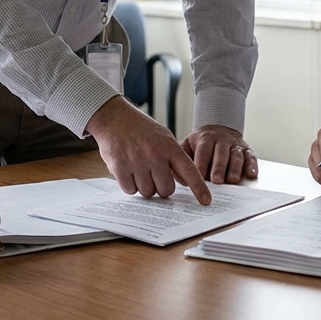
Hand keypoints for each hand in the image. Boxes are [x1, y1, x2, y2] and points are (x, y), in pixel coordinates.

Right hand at [85, 96, 211, 204]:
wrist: (114, 118)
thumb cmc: (141, 129)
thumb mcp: (164, 138)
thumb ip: (174, 159)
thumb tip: (185, 181)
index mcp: (169, 147)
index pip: (189, 171)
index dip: (199, 188)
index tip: (206, 201)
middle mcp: (154, 155)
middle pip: (166, 190)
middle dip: (161, 188)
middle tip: (155, 177)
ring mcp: (137, 162)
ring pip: (147, 192)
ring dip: (144, 186)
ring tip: (139, 170)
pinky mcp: (119, 168)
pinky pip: (130, 190)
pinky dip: (130, 185)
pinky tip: (128, 171)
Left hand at [181, 125, 257, 183]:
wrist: (217, 128)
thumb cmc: (200, 143)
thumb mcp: (188, 145)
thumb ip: (183, 159)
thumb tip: (181, 178)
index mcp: (206, 138)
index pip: (203, 151)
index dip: (201, 164)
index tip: (198, 178)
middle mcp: (222, 140)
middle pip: (221, 153)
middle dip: (219, 167)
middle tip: (217, 181)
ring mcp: (235, 144)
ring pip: (236, 155)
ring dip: (235, 168)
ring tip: (233, 180)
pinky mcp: (246, 149)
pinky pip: (251, 156)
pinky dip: (252, 165)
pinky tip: (251, 174)